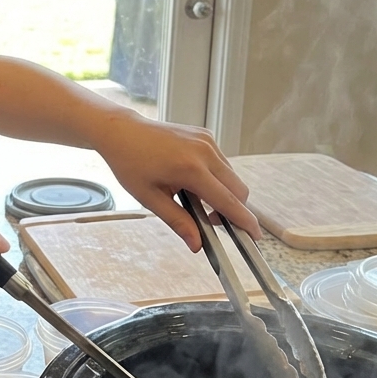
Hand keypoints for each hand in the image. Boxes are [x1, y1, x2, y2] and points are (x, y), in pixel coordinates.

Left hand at [97, 114, 259, 251]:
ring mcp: (207, 141)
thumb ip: (177, 221)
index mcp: (190, 169)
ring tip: (195, 199)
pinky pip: (222, 162)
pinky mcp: (206, 135)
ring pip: (232, 176)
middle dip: (234, 209)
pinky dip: (216, 177)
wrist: (122, 132)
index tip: (254, 236)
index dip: (244, 220)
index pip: (227, 201)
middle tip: (212, 221)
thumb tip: (197, 245)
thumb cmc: (130, 164)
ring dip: (224, 192)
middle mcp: (204, 152)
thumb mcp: (150, 198)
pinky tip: (193, 181)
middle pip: (238, 189)